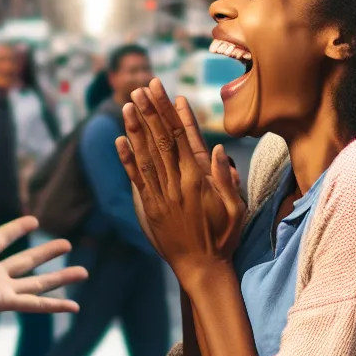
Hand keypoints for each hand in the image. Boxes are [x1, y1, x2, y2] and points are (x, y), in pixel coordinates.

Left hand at [0, 180, 87, 320]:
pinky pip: (33, 303)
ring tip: (83, 272)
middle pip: (25, 262)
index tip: (33, 220)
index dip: (16, 230)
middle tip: (67, 244)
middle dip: (46, 253)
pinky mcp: (1, 301)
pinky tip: (74, 306)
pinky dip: (54, 306)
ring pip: (36, 283)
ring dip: (60, 278)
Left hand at [116, 79, 245, 277]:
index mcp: (198, 181)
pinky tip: (119, 139)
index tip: (165, 92)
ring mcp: (160, 195)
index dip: (172, 114)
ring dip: (136, 128)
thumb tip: (219, 149)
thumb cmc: (223, 237)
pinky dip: (126, 158)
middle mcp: (176, 184)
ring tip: (129, 104)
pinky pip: (136, 178)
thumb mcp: (236, 208)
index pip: (183, 138)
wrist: (201, 269)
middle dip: (151, 112)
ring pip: (145, 155)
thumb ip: (227, 179)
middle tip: (142, 87)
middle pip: (161, 141)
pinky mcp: (148, 207)